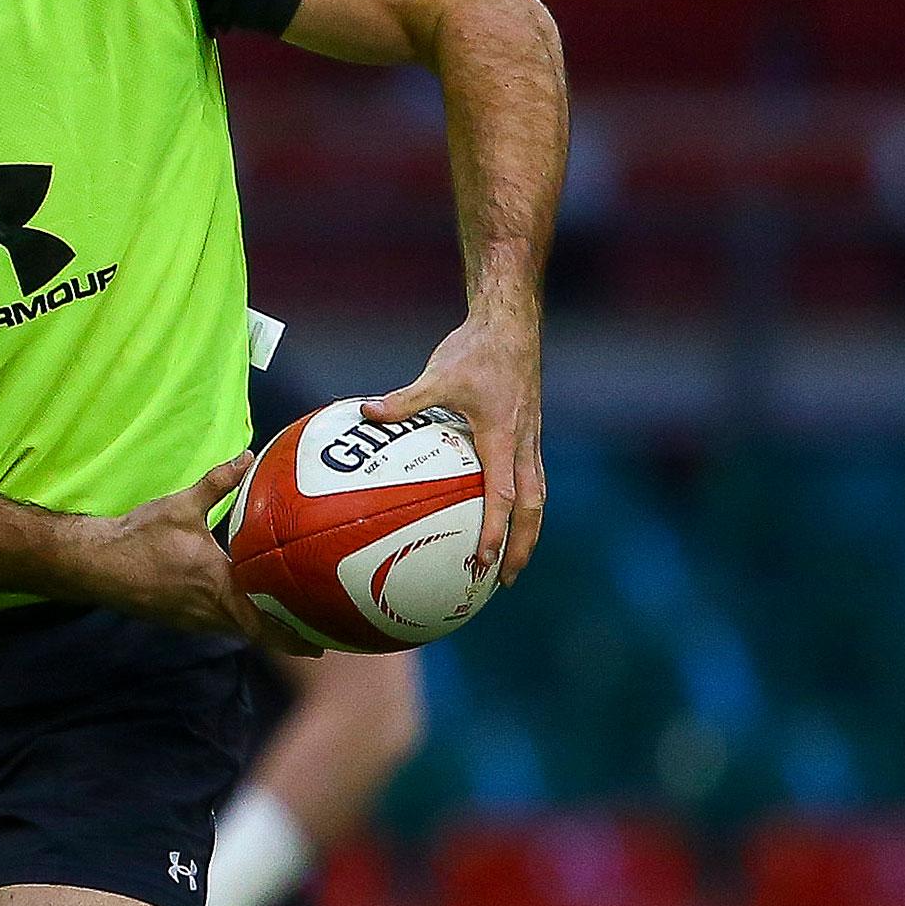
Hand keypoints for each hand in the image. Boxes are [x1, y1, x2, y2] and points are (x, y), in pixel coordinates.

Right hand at [68, 453, 320, 656]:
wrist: (97, 564)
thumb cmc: (140, 537)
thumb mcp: (182, 505)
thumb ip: (218, 483)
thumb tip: (247, 457)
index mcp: (218, 585)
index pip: (264, 623)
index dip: (293, 636)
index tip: (320, 643)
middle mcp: (210, 610)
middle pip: (258, 634)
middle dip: (287, 635)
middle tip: (317, 631)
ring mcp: (194, 619)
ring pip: (237, 630)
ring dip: (262, 629)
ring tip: (290, 621)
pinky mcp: (180, 618)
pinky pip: (218, 624)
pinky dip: (238, 621)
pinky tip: (244, 608)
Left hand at [362, 304, 543, 585]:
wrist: (511, 325)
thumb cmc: (476, 350)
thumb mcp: (437, 374)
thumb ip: (404, 400)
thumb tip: (366, 412)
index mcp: (502, 438)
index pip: (503, 497)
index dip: (495, 531)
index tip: (484, 562)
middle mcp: (523, 445)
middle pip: (532, 509)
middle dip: (521, 547)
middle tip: (503, 580)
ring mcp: (530, 440)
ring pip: (538, 497)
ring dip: (528, 531)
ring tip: (512, 561)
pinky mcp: (530, 432)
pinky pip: (533, 479)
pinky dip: (525, 506)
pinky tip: (507, 516)